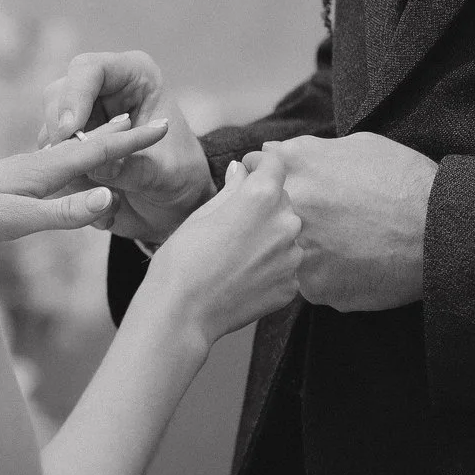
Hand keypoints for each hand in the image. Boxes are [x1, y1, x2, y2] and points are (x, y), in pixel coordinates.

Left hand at [0, 114, 165, 241]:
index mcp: (46, 169)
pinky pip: (58, 162)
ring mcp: (26, 169)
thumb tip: (108, 197)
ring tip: (118, 130)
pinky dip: (77, 156)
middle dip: (121, 134)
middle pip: (89, 143)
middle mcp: (39, 162)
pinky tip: (68, 161)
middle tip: (150, 120)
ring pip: (73, 150)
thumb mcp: (21, 220)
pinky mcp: (15, 180)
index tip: (164, 126)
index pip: (99, 151)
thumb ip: (65, 211)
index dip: (133, 141)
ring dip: (99, 141)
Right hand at [38, 50, 212, 243]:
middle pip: (59, 94)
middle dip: (61, 129)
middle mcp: (104, 89)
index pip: (91, 69)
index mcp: (134, 76)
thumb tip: (95, 166)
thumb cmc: (180, 177)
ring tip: (88, 186)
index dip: (75, 95)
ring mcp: (84, 115)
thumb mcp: (165, 174)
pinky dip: (61, 176)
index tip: (70, 130)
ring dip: (60, 158)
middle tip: (66, 161)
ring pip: (50, 126)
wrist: (174, 205)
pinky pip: (50, 155)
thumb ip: (132, 168)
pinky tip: (85, 196)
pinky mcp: (72, 144)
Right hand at [145, 150, 301, 342]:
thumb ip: (231, 188)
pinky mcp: (291, 285)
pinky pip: (285, 264)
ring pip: (286, 233)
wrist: (184, 312)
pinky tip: (245, 273)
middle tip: (235, 217)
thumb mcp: (203, 213)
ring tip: (238, 250)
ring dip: (269, 234)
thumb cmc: (184, 258)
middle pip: (282, 200)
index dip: (260, 162)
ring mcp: (291, 257)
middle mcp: (285, 223)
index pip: (275, 165)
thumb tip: (241, 171)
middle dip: (262, 201)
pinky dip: (270, 264)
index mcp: (262, 197)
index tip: (249, 168)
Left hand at [260, 133, 436, 311]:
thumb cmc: (404, 180)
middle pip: (258, 212)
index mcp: (294, 167)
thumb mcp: (358, 146)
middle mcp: (287, 209)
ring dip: (297, 249)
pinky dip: (323, 275)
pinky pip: (308, 282)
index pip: (252, 169)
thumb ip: (308, 151)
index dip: (266, 178)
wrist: (440, 229)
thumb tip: (272, 152)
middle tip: (309, 218)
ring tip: (335, 244)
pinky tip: (349, 266)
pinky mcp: (315, 289)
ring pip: (280, 253)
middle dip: (275, 214)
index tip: (279, 186)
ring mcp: (298, 252)